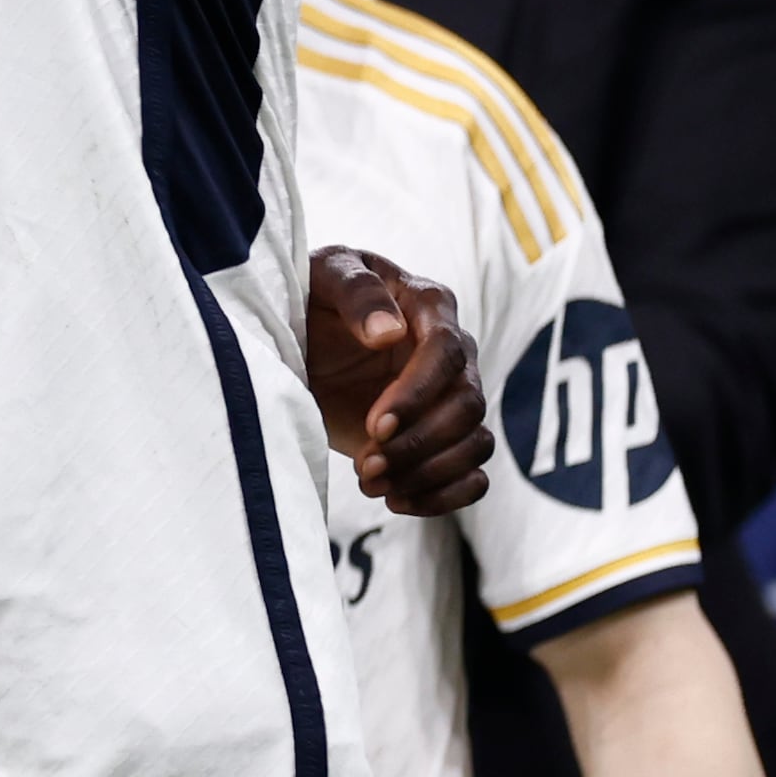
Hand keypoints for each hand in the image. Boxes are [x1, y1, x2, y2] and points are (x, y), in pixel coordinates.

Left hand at [303, 246, 488, 516]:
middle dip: (418, 443)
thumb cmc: (314, 293)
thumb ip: (357, 292)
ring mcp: (449, 398)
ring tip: (370, 483)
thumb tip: (389, 331)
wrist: (300, 334)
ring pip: (476, 444)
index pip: (447, 353)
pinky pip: (473, 474)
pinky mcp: (438, 436)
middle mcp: (452, 354)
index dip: (417, 394)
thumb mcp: (325, 275)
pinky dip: (444, 496)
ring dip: (427, 474)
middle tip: (366, 465)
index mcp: (430, 306)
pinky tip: (397, 501)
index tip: (374, 425)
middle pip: (468, 407)